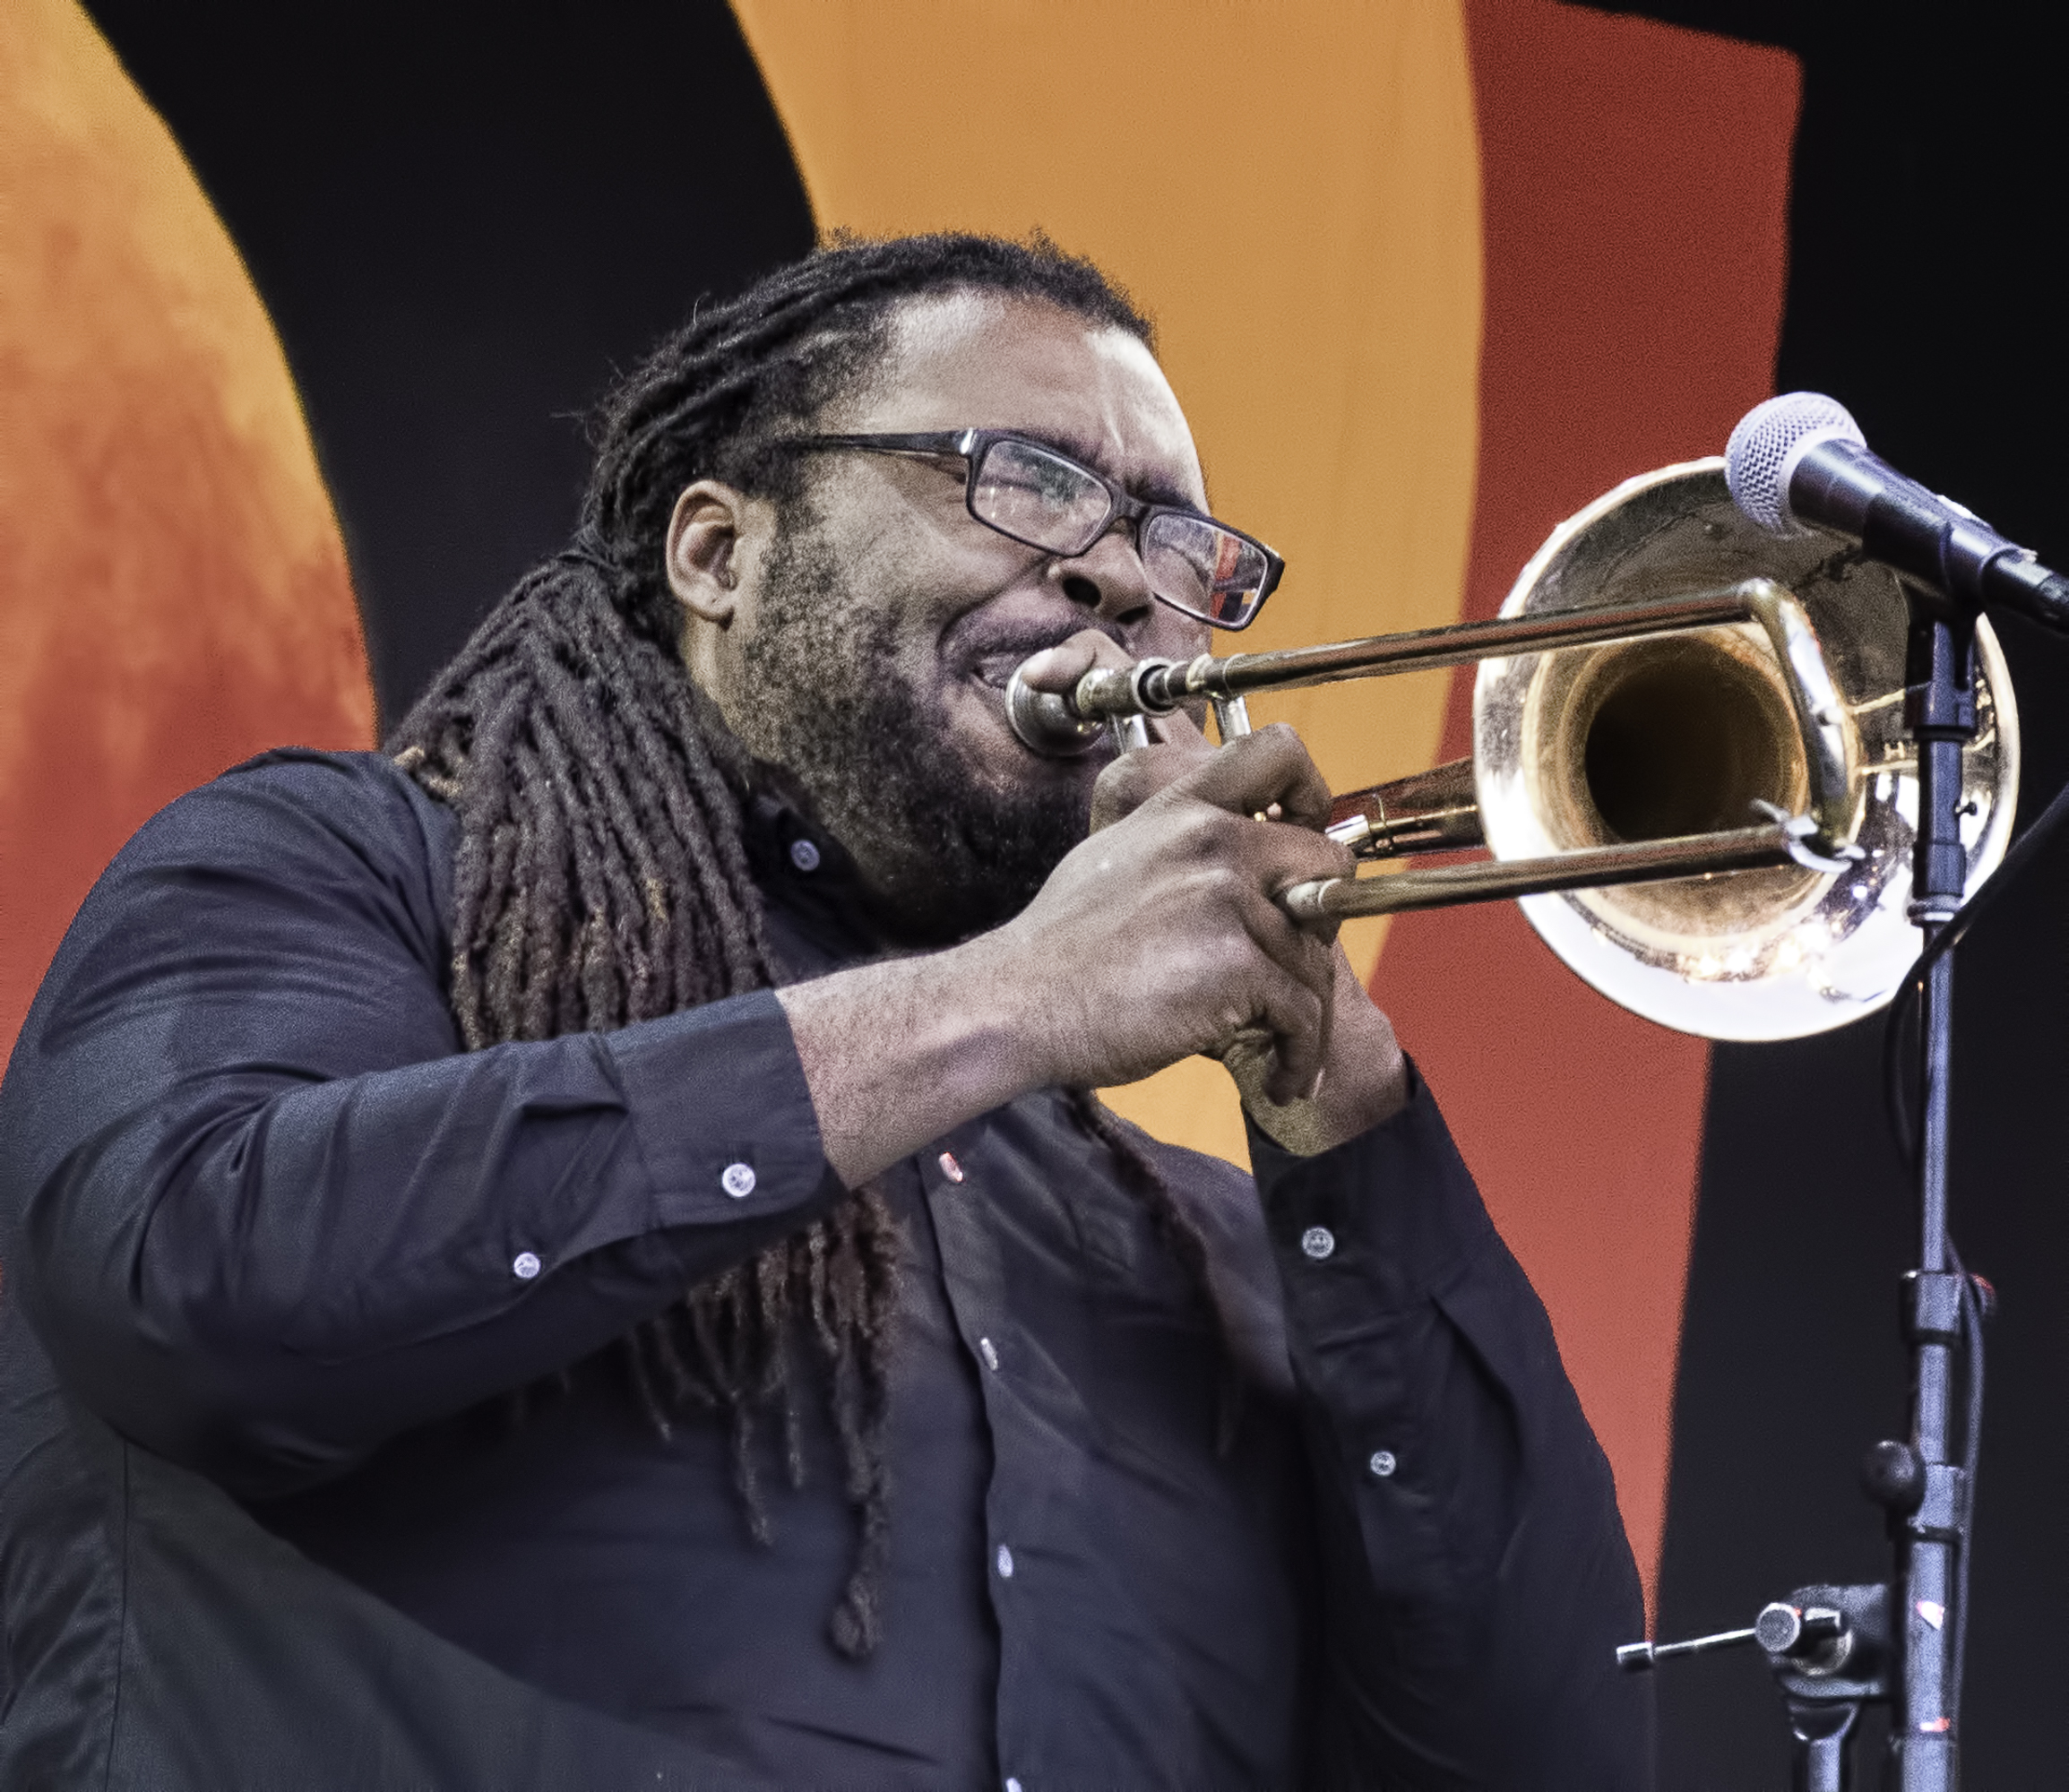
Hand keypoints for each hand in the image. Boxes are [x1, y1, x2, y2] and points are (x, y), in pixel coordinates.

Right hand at [985, 723, 1352, 1103]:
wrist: (1017, 1003)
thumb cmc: (1059, 950)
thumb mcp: (1113, 857)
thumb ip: (1176, 844)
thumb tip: (1231, 861)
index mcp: (1181, 810)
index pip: (1279, 751)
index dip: (1312, 792)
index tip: (1307, 837)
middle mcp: (1211, 840)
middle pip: (1328, 863)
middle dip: (1323, 921)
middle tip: (1293, 967)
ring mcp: (1226, 899)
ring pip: (1314, 957)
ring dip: (1304, 1014)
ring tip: (1281, 1050)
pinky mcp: (1236, 964)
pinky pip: (1303, 1014)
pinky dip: (1300, 1057)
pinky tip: (1279, 1078)